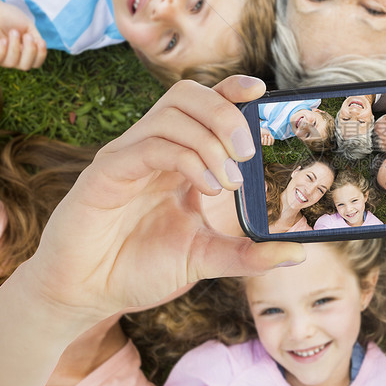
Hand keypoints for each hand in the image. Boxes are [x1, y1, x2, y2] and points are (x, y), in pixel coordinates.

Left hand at [0, 0, 46, 69]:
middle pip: (26, 66)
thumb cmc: (7, 15)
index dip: (40, 55)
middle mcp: (11, 57)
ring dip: (16, 47)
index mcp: (22, 52)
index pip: (35, 63)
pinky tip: (3, 40)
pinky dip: (2, 51)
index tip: (40, 42)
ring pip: (12, 63)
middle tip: (27, 36)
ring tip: (13, 32)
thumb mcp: (28, 27)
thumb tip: (40, 52)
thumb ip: (36, 40)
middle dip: (30, 52)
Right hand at [23, 77, 305, 321]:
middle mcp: (152, 148)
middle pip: (188, 95)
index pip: (204, 105)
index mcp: (176, 158)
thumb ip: (248, 253)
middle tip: (248, 152)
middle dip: (226, 113)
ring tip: (230, 182)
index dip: (231, 90)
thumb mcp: (204, 258)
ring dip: (210, 140)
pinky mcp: (106, 173)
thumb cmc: (139, 268)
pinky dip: (186, 158)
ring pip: (170, 113)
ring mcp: (127, 156)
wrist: (87, 294)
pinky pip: (149, 145)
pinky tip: (207, 188)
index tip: (262, 91)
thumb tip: (298, 253)